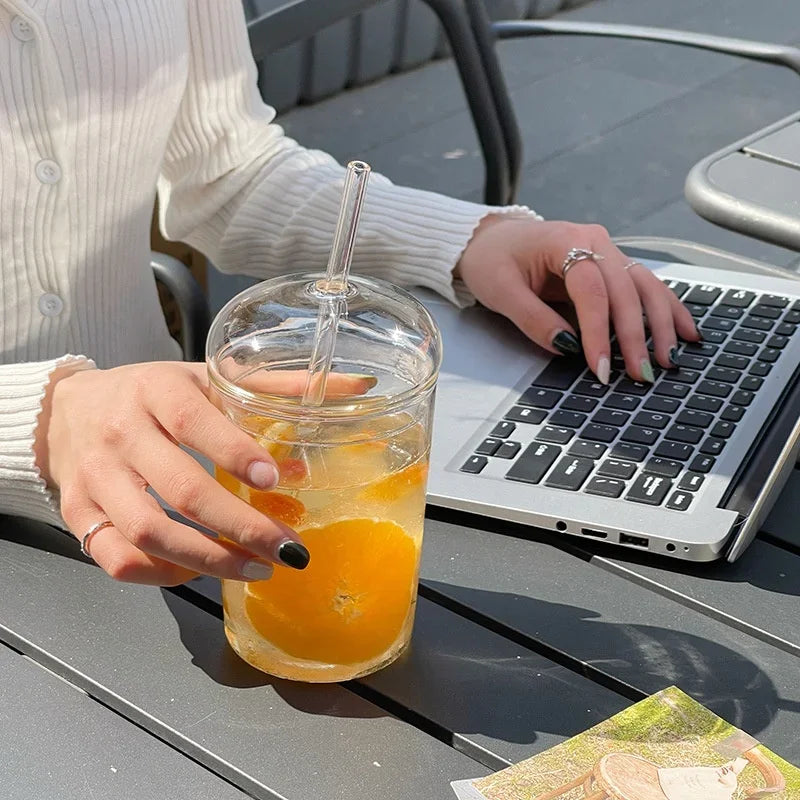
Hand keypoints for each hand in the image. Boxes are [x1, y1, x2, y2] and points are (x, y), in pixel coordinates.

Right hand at [35, 362, 374, 585]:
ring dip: (207, 560)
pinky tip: (200, 572)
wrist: (70, 409)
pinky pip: (116, 557)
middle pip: (180, 489)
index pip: (194, 422)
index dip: (234, 453)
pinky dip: (160, 574)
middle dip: (240, 526)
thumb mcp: (209, 378)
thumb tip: (359, 389)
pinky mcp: (79, 514)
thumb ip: (278, 386)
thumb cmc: (155, 394)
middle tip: (288, 550)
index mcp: (157, 391)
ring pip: (148, 532)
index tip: (275, 479)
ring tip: (256, 570)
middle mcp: (121, 434)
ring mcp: (95, 478)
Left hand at [455, 217, 699, 382]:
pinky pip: (644, 288)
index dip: (599, 332)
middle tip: (642, 372)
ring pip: (645, 287)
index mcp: (566, 240)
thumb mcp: (500, 290)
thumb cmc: (492, 259)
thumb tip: (567, 347)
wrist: (490, 239)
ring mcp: (607, 252)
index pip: (593, 291)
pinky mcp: (611, 267)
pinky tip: (685, 331)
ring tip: (669, 357)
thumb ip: (533, 319)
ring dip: (661, 324)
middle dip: (636, 335)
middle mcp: (595, 242)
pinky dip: (666, 310)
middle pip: (626, 290)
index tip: (601, 367)